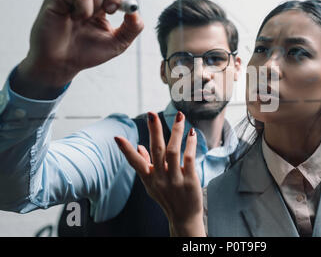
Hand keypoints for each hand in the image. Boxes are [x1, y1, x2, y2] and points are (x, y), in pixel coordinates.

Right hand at [21, 0, 143, 88]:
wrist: (61, 65)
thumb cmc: (85, 52)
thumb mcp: (118, 42)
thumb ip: (133, 27)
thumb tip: (136, 10)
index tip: (125, 4)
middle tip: (111, 11)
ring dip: (100, 0)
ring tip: (89, 18)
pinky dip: (85, 8)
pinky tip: (75, 19)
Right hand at [114, 111, 205, 236]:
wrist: (183, 218)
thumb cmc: (167, 197)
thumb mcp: (152, 184)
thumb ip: (146, 164)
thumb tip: (138, 146)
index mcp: (149, 178)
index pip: (134, 162)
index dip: (126, 150)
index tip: (116, 137)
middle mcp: (160, 178)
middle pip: (156, 150)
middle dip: (153, 131)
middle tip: (151, 114)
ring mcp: (174, 180)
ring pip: (173, 151)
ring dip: (175, 132)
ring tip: (179, 116)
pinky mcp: (189, 181)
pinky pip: (188, 158)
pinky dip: (190, 144)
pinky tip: (191, 133)